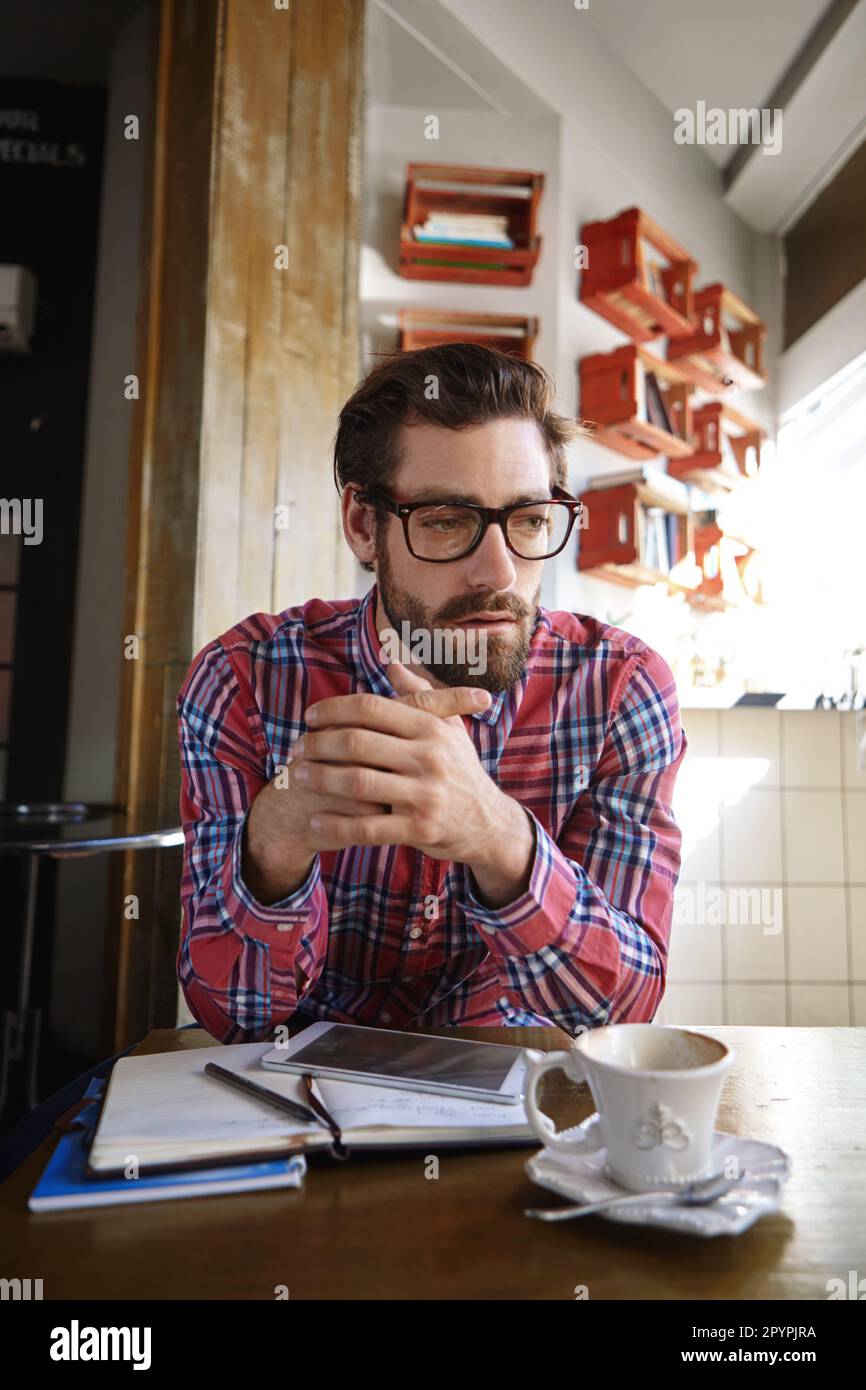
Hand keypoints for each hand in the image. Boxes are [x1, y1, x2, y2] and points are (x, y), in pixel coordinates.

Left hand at [294, 663, 535, 903]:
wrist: (489, 824)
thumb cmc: (461, 771)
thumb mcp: (450, 729)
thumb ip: (420, 695)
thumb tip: (391, 662)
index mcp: (431, 728)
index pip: (371, 708)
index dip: (333, 709)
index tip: (310, 716)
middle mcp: (429, 757)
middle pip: (357, 742)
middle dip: (318, 743)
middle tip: (295, 748)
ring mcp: (424, 794)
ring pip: (357, 782)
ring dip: (320, 778)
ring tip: (297, 777)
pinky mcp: (419, 829)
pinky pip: (366, 827)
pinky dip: (335, 824)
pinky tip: (314, 820)